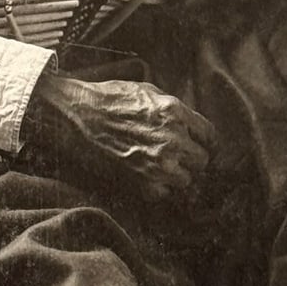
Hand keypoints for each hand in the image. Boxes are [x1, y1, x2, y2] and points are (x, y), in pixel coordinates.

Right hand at [21, 73, 217, 198]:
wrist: (76, 115)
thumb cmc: (108, 99)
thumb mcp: (148, 91)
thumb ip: (174, 109)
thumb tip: (189, 123)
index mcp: (175, 113)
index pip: (209, 135)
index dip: (206, 142)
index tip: (201, 146)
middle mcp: (172, 139)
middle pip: (202, 160)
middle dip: (192, 158)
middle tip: (178, 156)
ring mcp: (158, 163)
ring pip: (186, 180)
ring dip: (177, 175)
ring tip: (161, 167)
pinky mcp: (142, 182)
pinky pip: (164, 193)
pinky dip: (158, 188)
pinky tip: (146, 175)